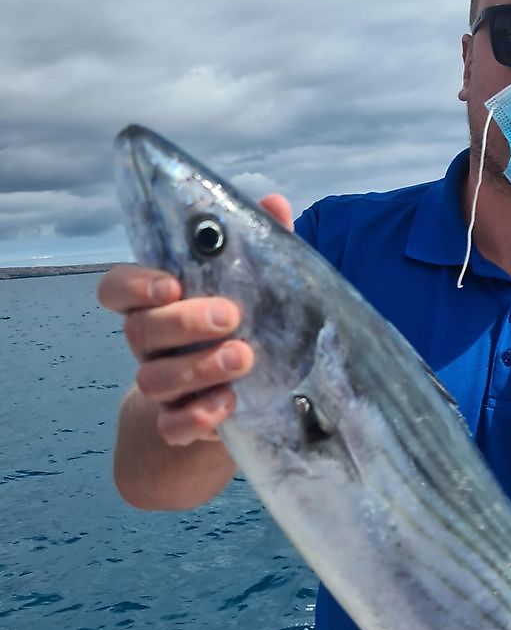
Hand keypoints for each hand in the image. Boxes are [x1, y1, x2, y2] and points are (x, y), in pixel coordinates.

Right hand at [98, 194, 292, 444]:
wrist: (246, 402)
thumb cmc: (244, 328)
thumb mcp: (256, 289)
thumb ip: (260, 249)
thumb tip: (274, 203)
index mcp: (160, 305)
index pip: (117, 288)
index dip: (135, 284)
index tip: (172, 283)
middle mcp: (152, 345)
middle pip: (139, 330)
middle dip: (183, 322)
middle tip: (230, 317)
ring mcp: (163, 387)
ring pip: (154, 379)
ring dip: (198, 368)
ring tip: (244, 358)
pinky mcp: (181, 425)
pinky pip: (173, 426)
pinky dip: (198, 417)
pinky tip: (228, 404)